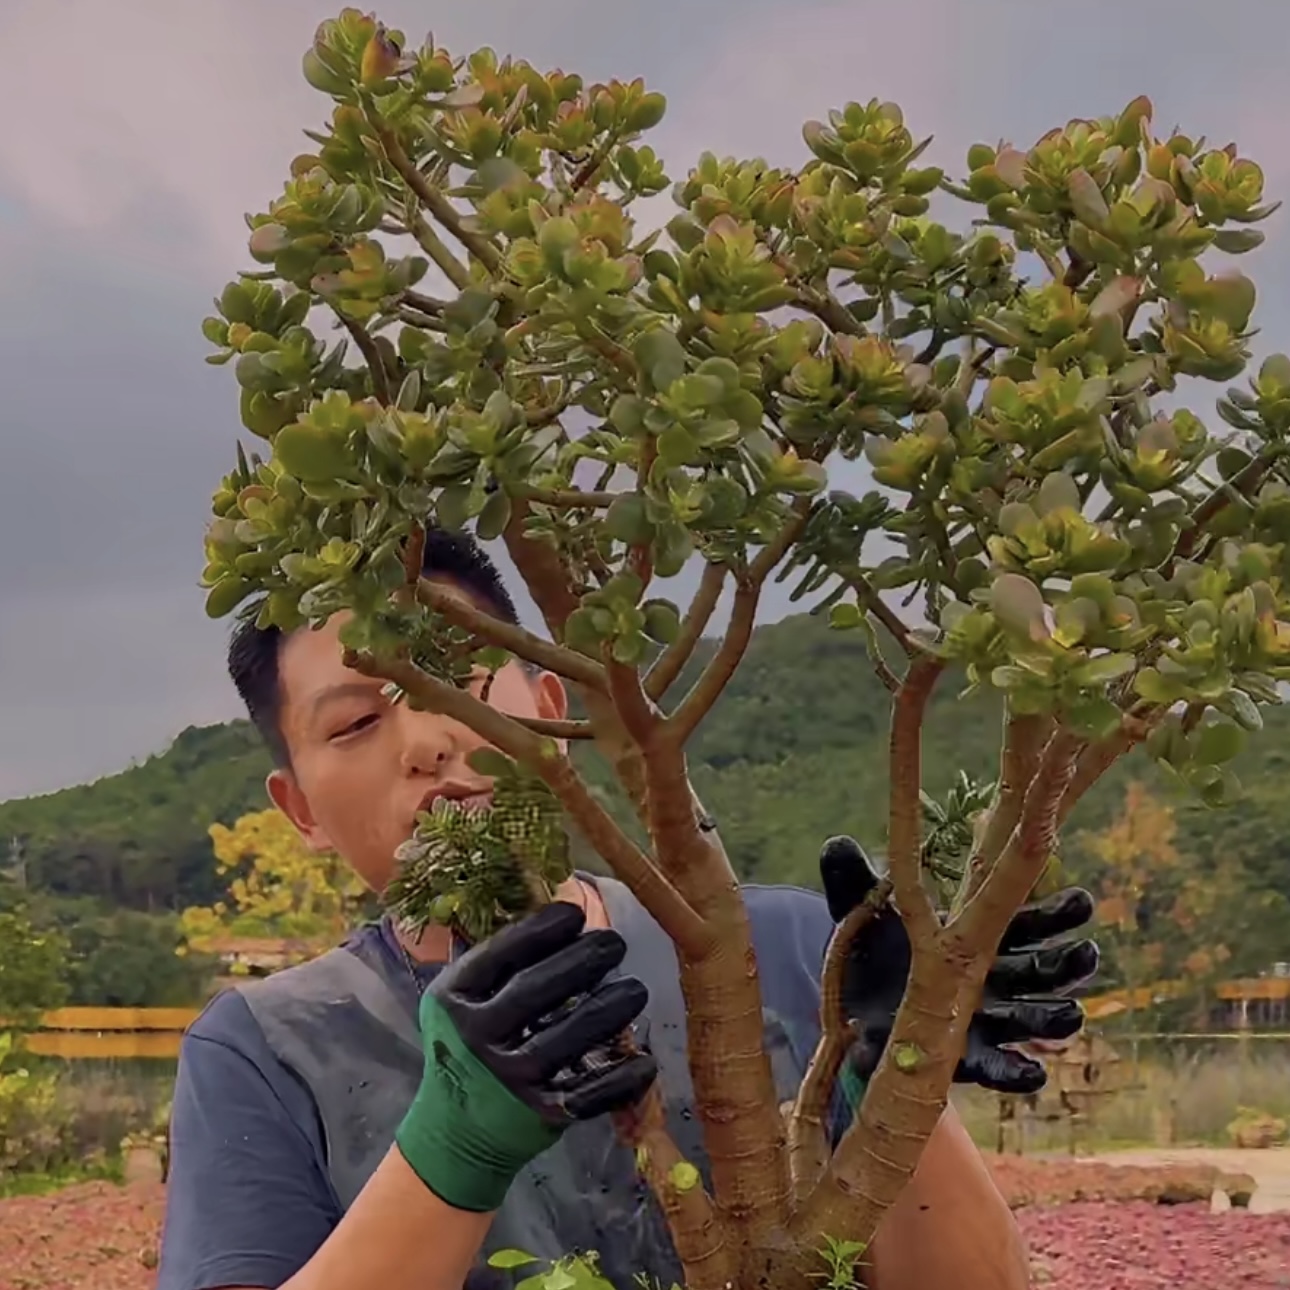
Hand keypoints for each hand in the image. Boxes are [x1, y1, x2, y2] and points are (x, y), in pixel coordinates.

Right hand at [395, 900, 656, 1212]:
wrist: (455, 1129)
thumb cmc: (470, 1043)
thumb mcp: (464, 997)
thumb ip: (500, 961)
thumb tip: (558, 907)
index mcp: (453, 998)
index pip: (499, 954)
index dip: (540, 930)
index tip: (575, 913)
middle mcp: (475, 1038)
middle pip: (535, 992)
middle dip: (582, 962)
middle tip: (615, 943)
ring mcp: (506, 1080)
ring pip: (565, 1041)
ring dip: (608, 1011)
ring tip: (636, 989)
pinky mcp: (537, 1115)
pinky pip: (587, 1096)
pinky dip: (619, 1080)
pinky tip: (644, 1061)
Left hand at [819, 835, 1098, 1094]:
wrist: (846, 1006)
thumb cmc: (867, 949)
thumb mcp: (858, 910)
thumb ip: (852, 878)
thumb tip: (837, 845)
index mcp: (976, 934)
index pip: (1026, 922)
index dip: (1057, 914)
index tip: (1083, 901)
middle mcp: (989, 977)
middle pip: (1040, 971)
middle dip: (1067, 965)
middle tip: (1088, 954)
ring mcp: (981, 1020)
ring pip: (1030, 1019)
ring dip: (1054, 1017)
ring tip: (1071, 1014)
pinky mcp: (963, 1058)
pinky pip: (998, 1069)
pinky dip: (1017, 1071)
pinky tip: (1033, 1071)